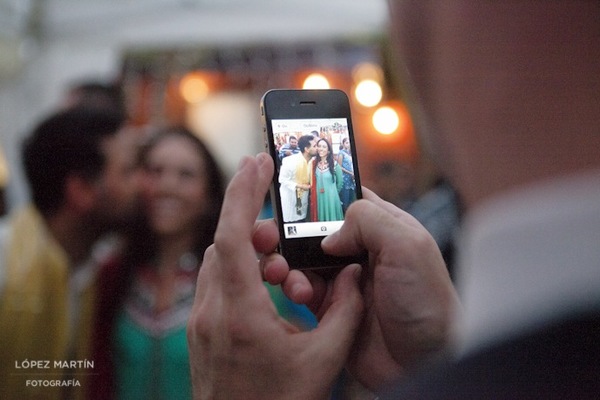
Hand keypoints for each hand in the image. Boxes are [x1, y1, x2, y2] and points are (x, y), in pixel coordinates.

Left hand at [187, 153, 364, 399]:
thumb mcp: (324, 360)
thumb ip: (345, 311)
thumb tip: (353, 275)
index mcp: (240, 315)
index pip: (233, 237)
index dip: (244, 194)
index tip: (257, 162)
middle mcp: (211, 312)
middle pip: (222, 243)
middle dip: (250, 220)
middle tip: (280, 223)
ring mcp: (199, 321)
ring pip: (215, 261)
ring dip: (243, 246)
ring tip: (276, 255)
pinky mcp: (200, 329)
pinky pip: (213, 281)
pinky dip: (235, 267)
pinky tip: (263, 281)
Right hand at [270, 188, 458, 390]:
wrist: (426, 362)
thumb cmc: (429, 304)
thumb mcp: (408, 246)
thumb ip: (368, 221)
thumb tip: (328, 234)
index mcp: (383, 227)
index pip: (344, 198)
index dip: (317, 197)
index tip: (289, 197)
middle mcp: (361, 250)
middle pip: (314, 229)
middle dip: (289, 232)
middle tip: (270, 238)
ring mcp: (344, 279)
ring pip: (302, 259)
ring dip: (288, 263)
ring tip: (284, 273)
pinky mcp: (332, 307)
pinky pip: (303, 290)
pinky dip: (295, 288)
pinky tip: (302, 295)